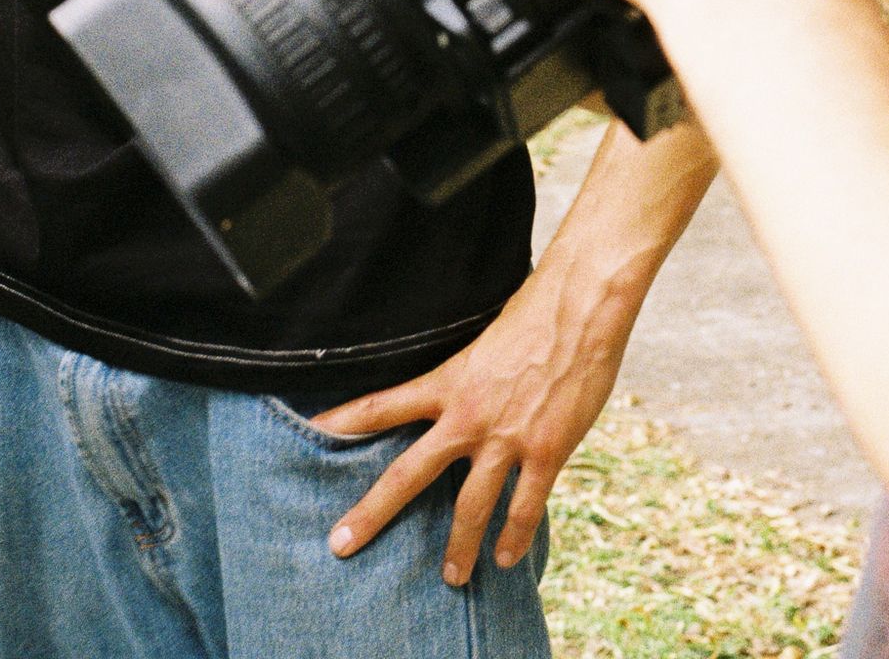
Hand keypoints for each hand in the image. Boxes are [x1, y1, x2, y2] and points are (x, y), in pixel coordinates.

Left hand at [318, 243, 627, 584]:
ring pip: (470, 507)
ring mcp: (506, 437)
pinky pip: (526, 507)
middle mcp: (467, 415)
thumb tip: (454, 398)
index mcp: (446, 382)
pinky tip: (507, 559)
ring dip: (459, 547)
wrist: (579, 310)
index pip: (381, 405)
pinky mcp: (546, 451)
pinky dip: (515, 537)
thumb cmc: (533, 316)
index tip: (310, 432)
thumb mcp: (481, 344)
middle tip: (341, 544)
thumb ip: (465, 379)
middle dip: (372, 512)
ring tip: (452, 578)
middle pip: (408, 473)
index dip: (343, 420)